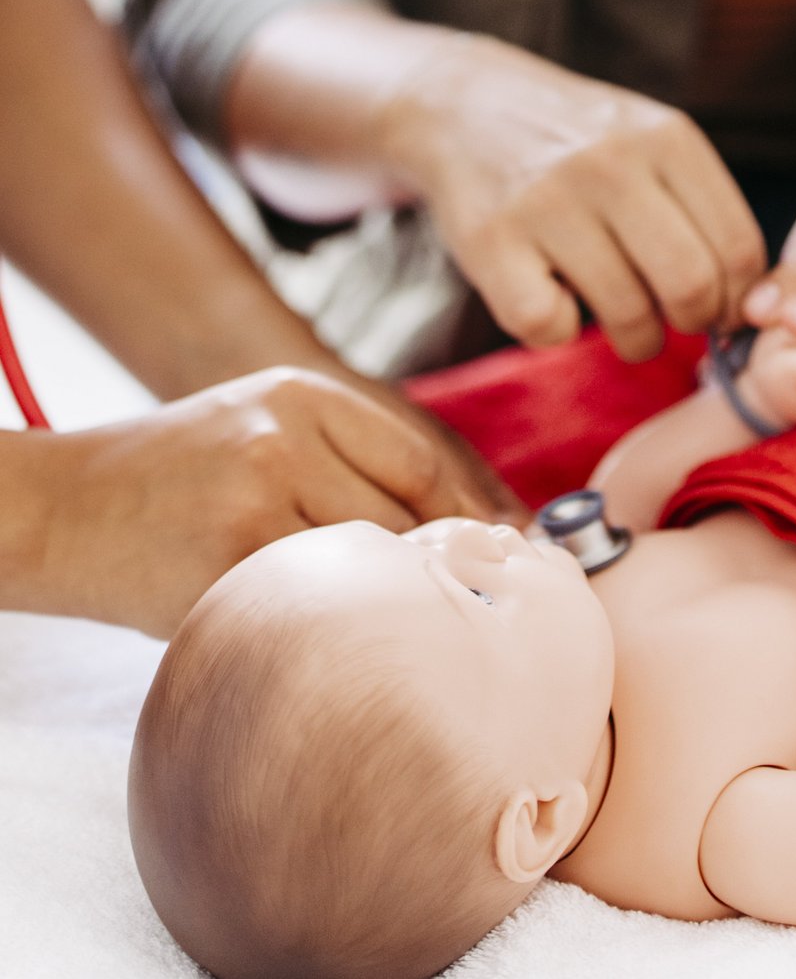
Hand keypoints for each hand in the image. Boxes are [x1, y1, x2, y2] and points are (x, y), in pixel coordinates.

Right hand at [0, 367, 510, 638]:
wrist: (56, 509)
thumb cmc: (176, 477)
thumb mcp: (266, 430)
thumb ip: (356, 463)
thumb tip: (481, 527)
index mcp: (302, 396)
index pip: (422, 463)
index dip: (467, 519)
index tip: (497, 560)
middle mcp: (285, 437)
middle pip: (407, 519)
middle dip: (435, 571)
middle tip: (461, 611)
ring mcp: (257, 499)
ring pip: (370, 568)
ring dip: (389, 605)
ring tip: (395, 629)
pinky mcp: (230, 563)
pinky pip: (318, 607)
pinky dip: (336, 629)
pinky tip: (334, 642)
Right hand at [380, 37, 765, 360]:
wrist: (464, 105)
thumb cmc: (579, 148)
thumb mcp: (651, 147)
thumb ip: (703, 212)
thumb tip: (746, 312)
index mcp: (669, 140)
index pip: (740, 249)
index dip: (737, 301)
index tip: (718, 312)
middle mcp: (612, 165)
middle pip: (692, 287)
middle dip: (691, 324)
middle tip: (670, 321)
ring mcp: (549, 201)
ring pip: (628, 316)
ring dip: (633, 338)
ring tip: (617, 316)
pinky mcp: (493, 240)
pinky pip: (551, 327)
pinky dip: (557, 332)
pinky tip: (552, 297)